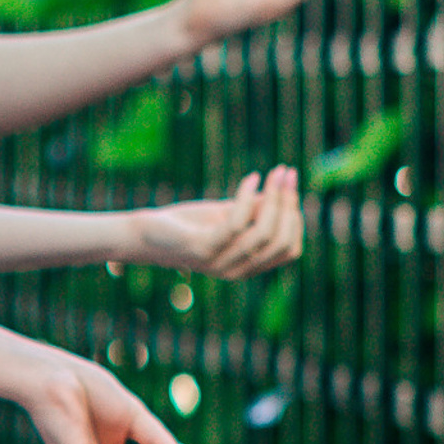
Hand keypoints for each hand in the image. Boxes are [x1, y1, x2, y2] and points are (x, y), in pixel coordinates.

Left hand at [124, 168, 301, 278]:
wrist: (148, 233)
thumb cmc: (191, 225)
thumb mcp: (230, 215)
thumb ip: (256, 209)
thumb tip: (286, 189)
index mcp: (248, 266)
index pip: (289, 249)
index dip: (296, 218)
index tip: (290, 184)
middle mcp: (236, 271)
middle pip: (279, 241)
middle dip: (288, 204)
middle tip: (286, 173)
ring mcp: (219, 263)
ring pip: (262, 233)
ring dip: (273, 198)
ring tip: (273, 172)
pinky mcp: (202, 250)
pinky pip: (236, 224)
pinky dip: (247, 197)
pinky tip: (251, 178)